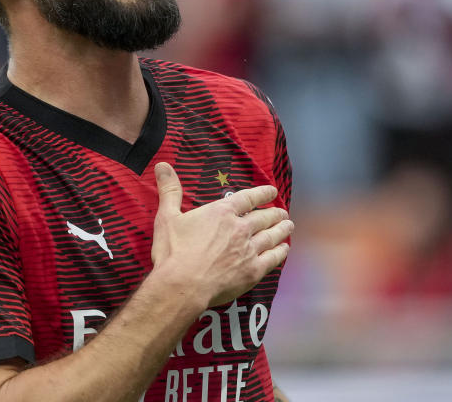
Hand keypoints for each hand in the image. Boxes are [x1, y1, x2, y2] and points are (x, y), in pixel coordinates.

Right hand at [150, 162, 291, 308]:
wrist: (182, 285)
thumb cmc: (173, 252)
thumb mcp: (167, 217)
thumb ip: (170, 190)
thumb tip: (162, 165)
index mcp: (222, 213)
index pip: (249, 198)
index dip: (262, 193)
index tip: (272, 191)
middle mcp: (240, 228)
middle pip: (264, 217)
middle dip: (275, 213)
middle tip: (283, 212)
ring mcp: (249, 250)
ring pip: (272, 236)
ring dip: (282, 229)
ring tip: (289, 225)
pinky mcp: (253, 271)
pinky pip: (273, 258)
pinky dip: (280, 252)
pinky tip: (284, 249)